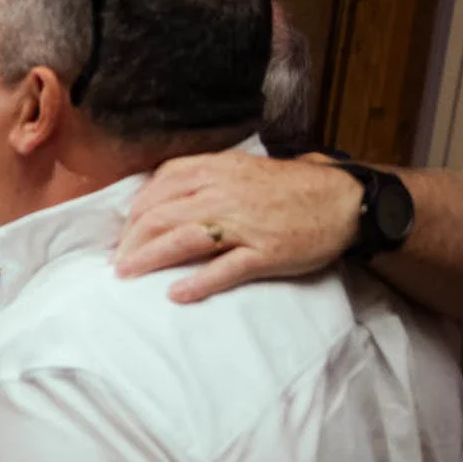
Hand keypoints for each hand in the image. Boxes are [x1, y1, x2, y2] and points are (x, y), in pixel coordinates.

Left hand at [113, 152, 363, 302]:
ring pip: (183, 239)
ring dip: (148, 258)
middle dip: (131, 240)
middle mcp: (224, 194)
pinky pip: (225, 269)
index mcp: (216, 170)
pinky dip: (197, 282)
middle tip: (117, 260)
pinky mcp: (266, 252)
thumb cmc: (290, 187)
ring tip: (127, 274)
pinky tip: (176, 293)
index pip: (158, 188)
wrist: (345, 199)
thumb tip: (159, 195)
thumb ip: (202, 178)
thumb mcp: (240, 168)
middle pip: (161, 215)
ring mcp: (245, 224)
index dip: (135, 211)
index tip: (124, 231)